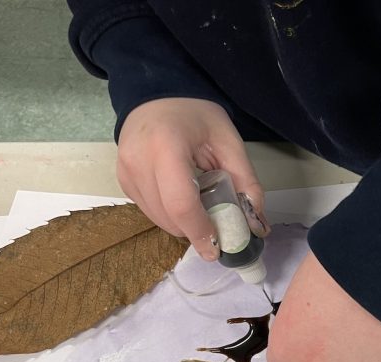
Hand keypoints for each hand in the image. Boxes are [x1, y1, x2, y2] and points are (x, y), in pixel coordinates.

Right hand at [117, 97, 265, 259]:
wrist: (157, 95)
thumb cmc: (196, 115)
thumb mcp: (229, 142)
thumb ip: (247, 183)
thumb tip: (257, 226)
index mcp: (166, 146)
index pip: (181, 203)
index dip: (201, 231)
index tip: (217, 248)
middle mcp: (138, 161)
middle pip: (169, 217)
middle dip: (195, 231)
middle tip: (217, 227)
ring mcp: (125, 172)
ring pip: (158, 219)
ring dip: (183, 225)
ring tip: (201, 207)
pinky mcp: (123, 181)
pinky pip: (150, 211)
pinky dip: (170, 215)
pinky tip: (184, 198)